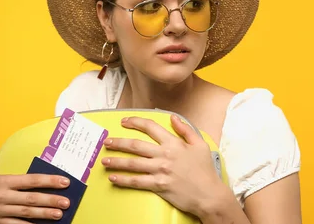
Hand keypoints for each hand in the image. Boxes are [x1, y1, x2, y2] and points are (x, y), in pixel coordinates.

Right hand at [0, 173, 70, 223]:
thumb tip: (43, 183)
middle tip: (66, 202)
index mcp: (4, 181)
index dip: (50, 181)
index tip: (65, 182)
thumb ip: (18, 181)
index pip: (32, 180)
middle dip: (50, 200)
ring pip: (26, 213)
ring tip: (59, 214)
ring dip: (44, 214)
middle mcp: (2, 196)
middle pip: (31, 198)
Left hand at [101, 114, 224, 216]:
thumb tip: (173, 118)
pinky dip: (123, 179)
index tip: (124, 121)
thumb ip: (186, 130)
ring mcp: (160, 171)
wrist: (209, 194)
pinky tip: (113, 178)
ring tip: (104, 160)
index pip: (151, 128)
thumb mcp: (200, 144)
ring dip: (117, 161)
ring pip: (133, 163)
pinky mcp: (158, 186)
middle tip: (107, 142)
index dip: (135, 122)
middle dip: (119, 142)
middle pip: (136, 145)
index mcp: (174, 143)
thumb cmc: (205, 170)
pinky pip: (136, 181)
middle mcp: (164, 155)